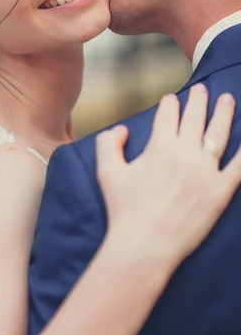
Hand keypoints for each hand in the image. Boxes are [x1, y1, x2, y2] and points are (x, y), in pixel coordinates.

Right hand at [96, 85, 240, 268]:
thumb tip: (121, 129)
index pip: (167, 114)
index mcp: (159, 146)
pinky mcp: (220, 191)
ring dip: (223, 114)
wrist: (144, 245)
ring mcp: (206, 172)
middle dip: (198, 100)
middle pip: (194, 118)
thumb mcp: (107, 171)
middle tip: (202, 89)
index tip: (172, 99)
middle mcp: (185, 153)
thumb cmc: (123, 209)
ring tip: (228, 100)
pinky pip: (238, 166)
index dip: (169, 104)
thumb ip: (108, 143)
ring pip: (218, 134)